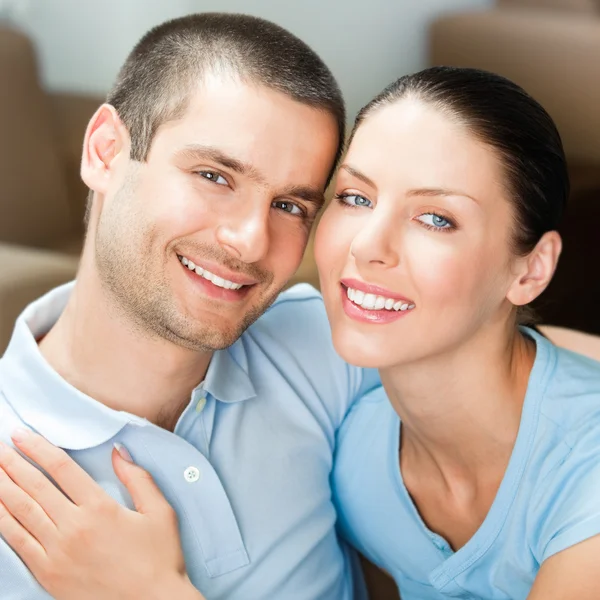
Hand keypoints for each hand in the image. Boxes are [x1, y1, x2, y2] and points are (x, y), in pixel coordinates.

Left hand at [0, 429, 204, 599]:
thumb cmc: (160, 557)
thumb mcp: (160, 512)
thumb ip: (138, 478)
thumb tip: (118, 451)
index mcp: (100, 507)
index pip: (61, 468)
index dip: (38, 448)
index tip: (22, 435)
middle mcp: (73, 527)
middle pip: (35, 487)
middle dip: (13, 464)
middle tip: (0, 446)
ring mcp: (57, 552)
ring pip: (21, 512)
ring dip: (3, 488)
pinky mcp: (48, 574)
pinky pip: (17, 543)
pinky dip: (3, 522)